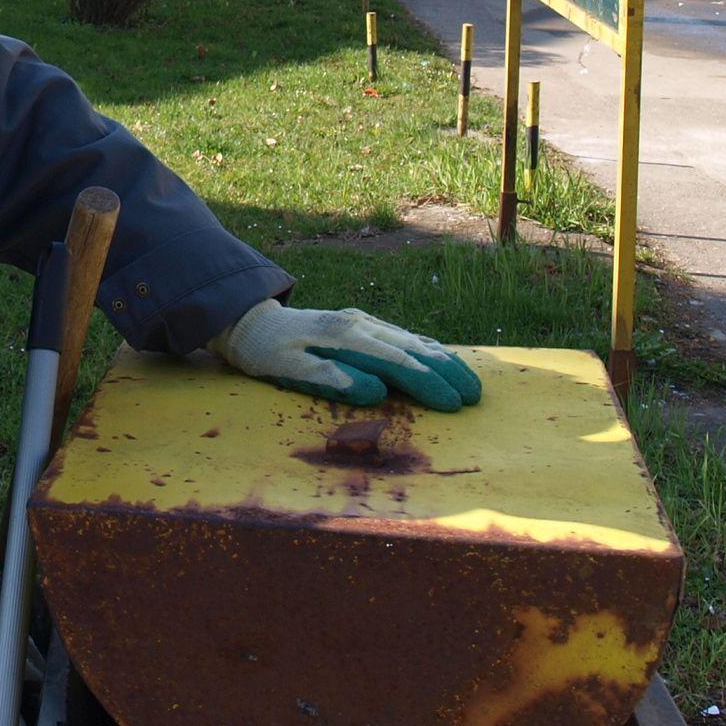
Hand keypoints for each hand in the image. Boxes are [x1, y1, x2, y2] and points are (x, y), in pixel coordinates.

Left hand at [208, 300, 480, 411]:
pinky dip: (426, 347)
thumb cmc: (266, 352)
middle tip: (475, 396)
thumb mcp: (287, 369)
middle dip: (448, 372)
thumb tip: (375, 390)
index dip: (428, 384)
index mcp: (345, 336)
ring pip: (412, 340)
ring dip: (443, 360)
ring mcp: (361, 322)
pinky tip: (441, 356)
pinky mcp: (360, 325)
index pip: (397, 363)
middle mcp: (359, 324)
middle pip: (413, 349)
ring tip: (470, 380)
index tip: (454, 404)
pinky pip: (401, 336)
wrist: (249, 321)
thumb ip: (329, 378)